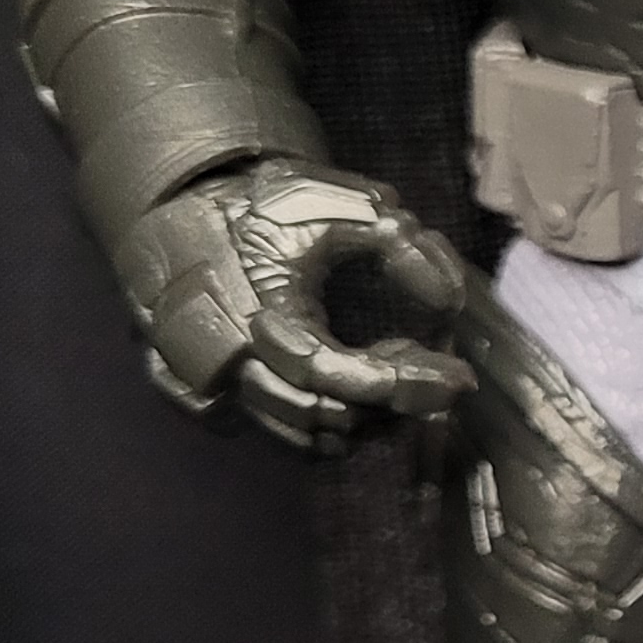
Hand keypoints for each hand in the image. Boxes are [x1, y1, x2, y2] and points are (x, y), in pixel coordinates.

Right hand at [115, 156, 472, 455]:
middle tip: (435, 374)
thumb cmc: (260, 206)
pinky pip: (278, 432)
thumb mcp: (336, 205)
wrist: (184, 208)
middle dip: (391, 406)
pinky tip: (357, 382)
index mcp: (261, 316)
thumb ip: (399, 244)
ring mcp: (215, 386)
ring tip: (400, 373)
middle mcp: (232, 364)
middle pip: (326, 419)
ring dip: (362, 420)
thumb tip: (450, 300)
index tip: (458, 376)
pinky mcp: (211, 396)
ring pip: (302, 437)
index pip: (341, 376)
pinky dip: (324, 422)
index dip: (404, 382)